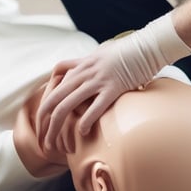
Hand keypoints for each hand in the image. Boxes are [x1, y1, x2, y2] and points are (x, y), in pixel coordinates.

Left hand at [35, 14, 190, 151]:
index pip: (53, 86)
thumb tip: (78, 75)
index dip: (45, 106)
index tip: (44, 123)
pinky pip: (94, 108)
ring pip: (67, 105)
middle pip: (55, 99)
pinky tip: (82, 132)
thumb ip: (87, 65)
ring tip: (54, 144)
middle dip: (44, 121)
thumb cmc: (125, 53)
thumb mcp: (99, 55)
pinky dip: (84, 122)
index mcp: (80, 66)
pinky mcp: (113, 88)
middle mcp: (84, 73)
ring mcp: (97, 80)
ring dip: (56, 127)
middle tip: (43, 140)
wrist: (146, 46)